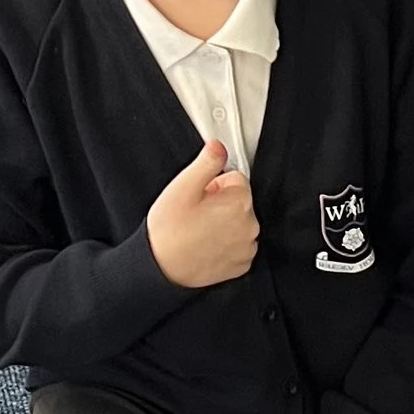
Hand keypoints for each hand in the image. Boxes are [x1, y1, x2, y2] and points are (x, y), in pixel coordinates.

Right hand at [146, 140, 258, 288]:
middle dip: (219, 202)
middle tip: (196, 212)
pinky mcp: (243, 264)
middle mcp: (250, 226)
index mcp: (239, 203)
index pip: (236, 178)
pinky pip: (238, 243)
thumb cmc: (170, 230)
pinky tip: (205, 243)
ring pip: (239, 222)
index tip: (200, 194)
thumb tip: (218, 146)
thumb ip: (206, 162)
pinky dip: (226, 242)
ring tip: (198, 229)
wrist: (163, 267)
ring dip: (223, 222)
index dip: (214, 183)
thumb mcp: (183, 186)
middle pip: (239, 200)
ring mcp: (247, 247)